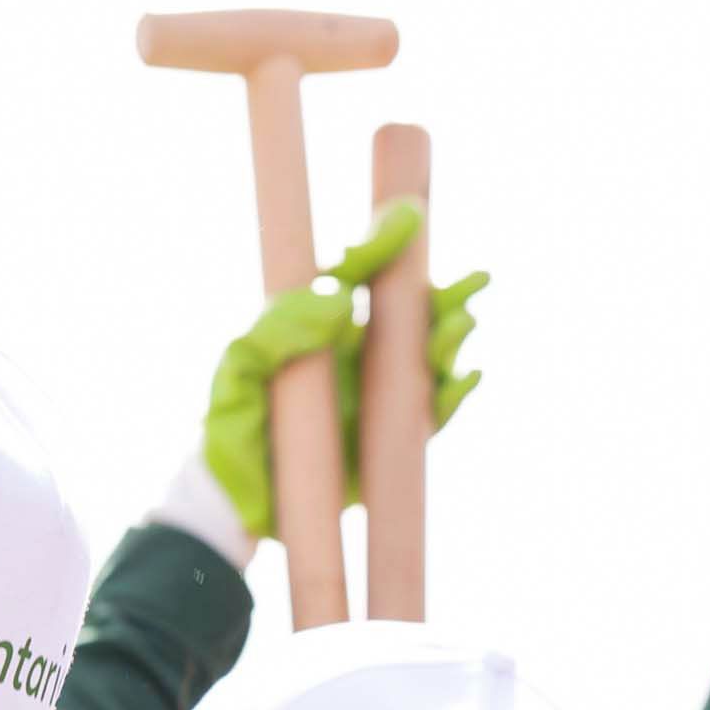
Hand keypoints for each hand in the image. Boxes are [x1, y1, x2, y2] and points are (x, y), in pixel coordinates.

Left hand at [197, 199, 489, 547]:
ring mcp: (378, 395)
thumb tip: (344, 302)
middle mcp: (360, 353)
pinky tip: (469, 377)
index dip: (391, 246)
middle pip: (415, 315)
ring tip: (462, 326)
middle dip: (450, 296)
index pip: (366, 274)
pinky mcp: (390, 441)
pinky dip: (455, 396)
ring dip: (452, 341)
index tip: (416, 218)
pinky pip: (432, 415)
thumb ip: (282, 325)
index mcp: (327, 323)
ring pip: (430, 360)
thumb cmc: (233, 417)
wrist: (235, 492)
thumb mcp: (243, 361)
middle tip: (476, 282)